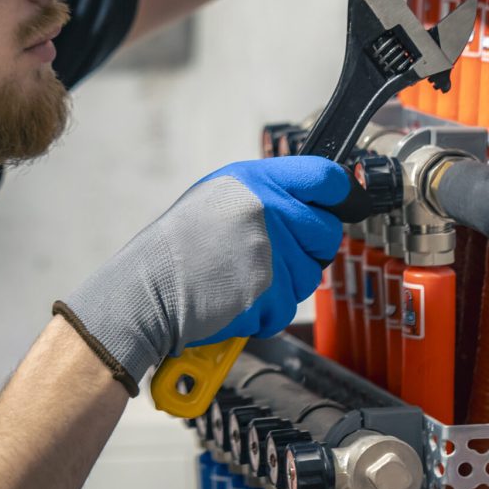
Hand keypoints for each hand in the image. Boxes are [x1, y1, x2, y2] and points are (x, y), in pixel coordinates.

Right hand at [56, 156, 346, 389]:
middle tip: (268, 259)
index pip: (324, 176)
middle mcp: (266, 207)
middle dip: (307, 252)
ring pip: (311, 275)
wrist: (146, 290)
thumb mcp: (217, 197)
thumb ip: (263, 195)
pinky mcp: (269, 288)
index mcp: (253, 180)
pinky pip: (289, 306)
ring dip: (284, 286)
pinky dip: (266, 312)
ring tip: (242, 279)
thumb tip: (307, 202)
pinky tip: (236, 300)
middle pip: (326, 232)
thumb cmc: (176, 248)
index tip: (342, 204)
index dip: (339, 194)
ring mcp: (269, 248)